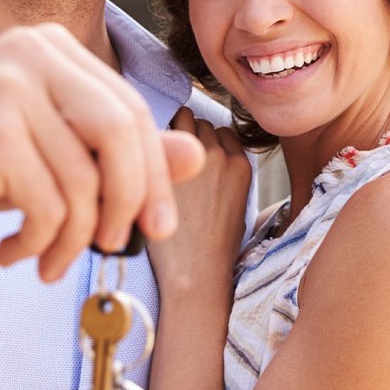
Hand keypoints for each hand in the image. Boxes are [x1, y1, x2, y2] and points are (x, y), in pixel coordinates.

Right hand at [0, 23, 206, 280]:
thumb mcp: (50, 152)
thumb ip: (120, 151)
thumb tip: (196, 156)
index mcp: (52, 46)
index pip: (131, 111)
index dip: (154, 174)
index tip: (156, 225)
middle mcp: (31, 52)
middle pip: (121, 136)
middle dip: (130, 202)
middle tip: (116, 247)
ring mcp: (7, 87)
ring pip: (84, 180)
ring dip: (75, 238)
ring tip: (49, 261)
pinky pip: (49, 204)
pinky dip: (41, 242)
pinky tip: (13, 253)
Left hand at [148, 107, 251, 297]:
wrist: (195, 270)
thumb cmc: (213, 246)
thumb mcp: (236, 205)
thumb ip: (226, 174)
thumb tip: (207, 157)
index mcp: (242, 164)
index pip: (222, 131)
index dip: (206, 141)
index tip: (192, 156)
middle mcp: (222, 154)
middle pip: (201, 122)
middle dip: (187, 133)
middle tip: (170, 156)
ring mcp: (195, 156)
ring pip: (183, 119)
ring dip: (170, 132)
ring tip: (156, 154)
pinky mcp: (170, 162)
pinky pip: (162, 132)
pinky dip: (154, 139)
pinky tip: (147, 158)